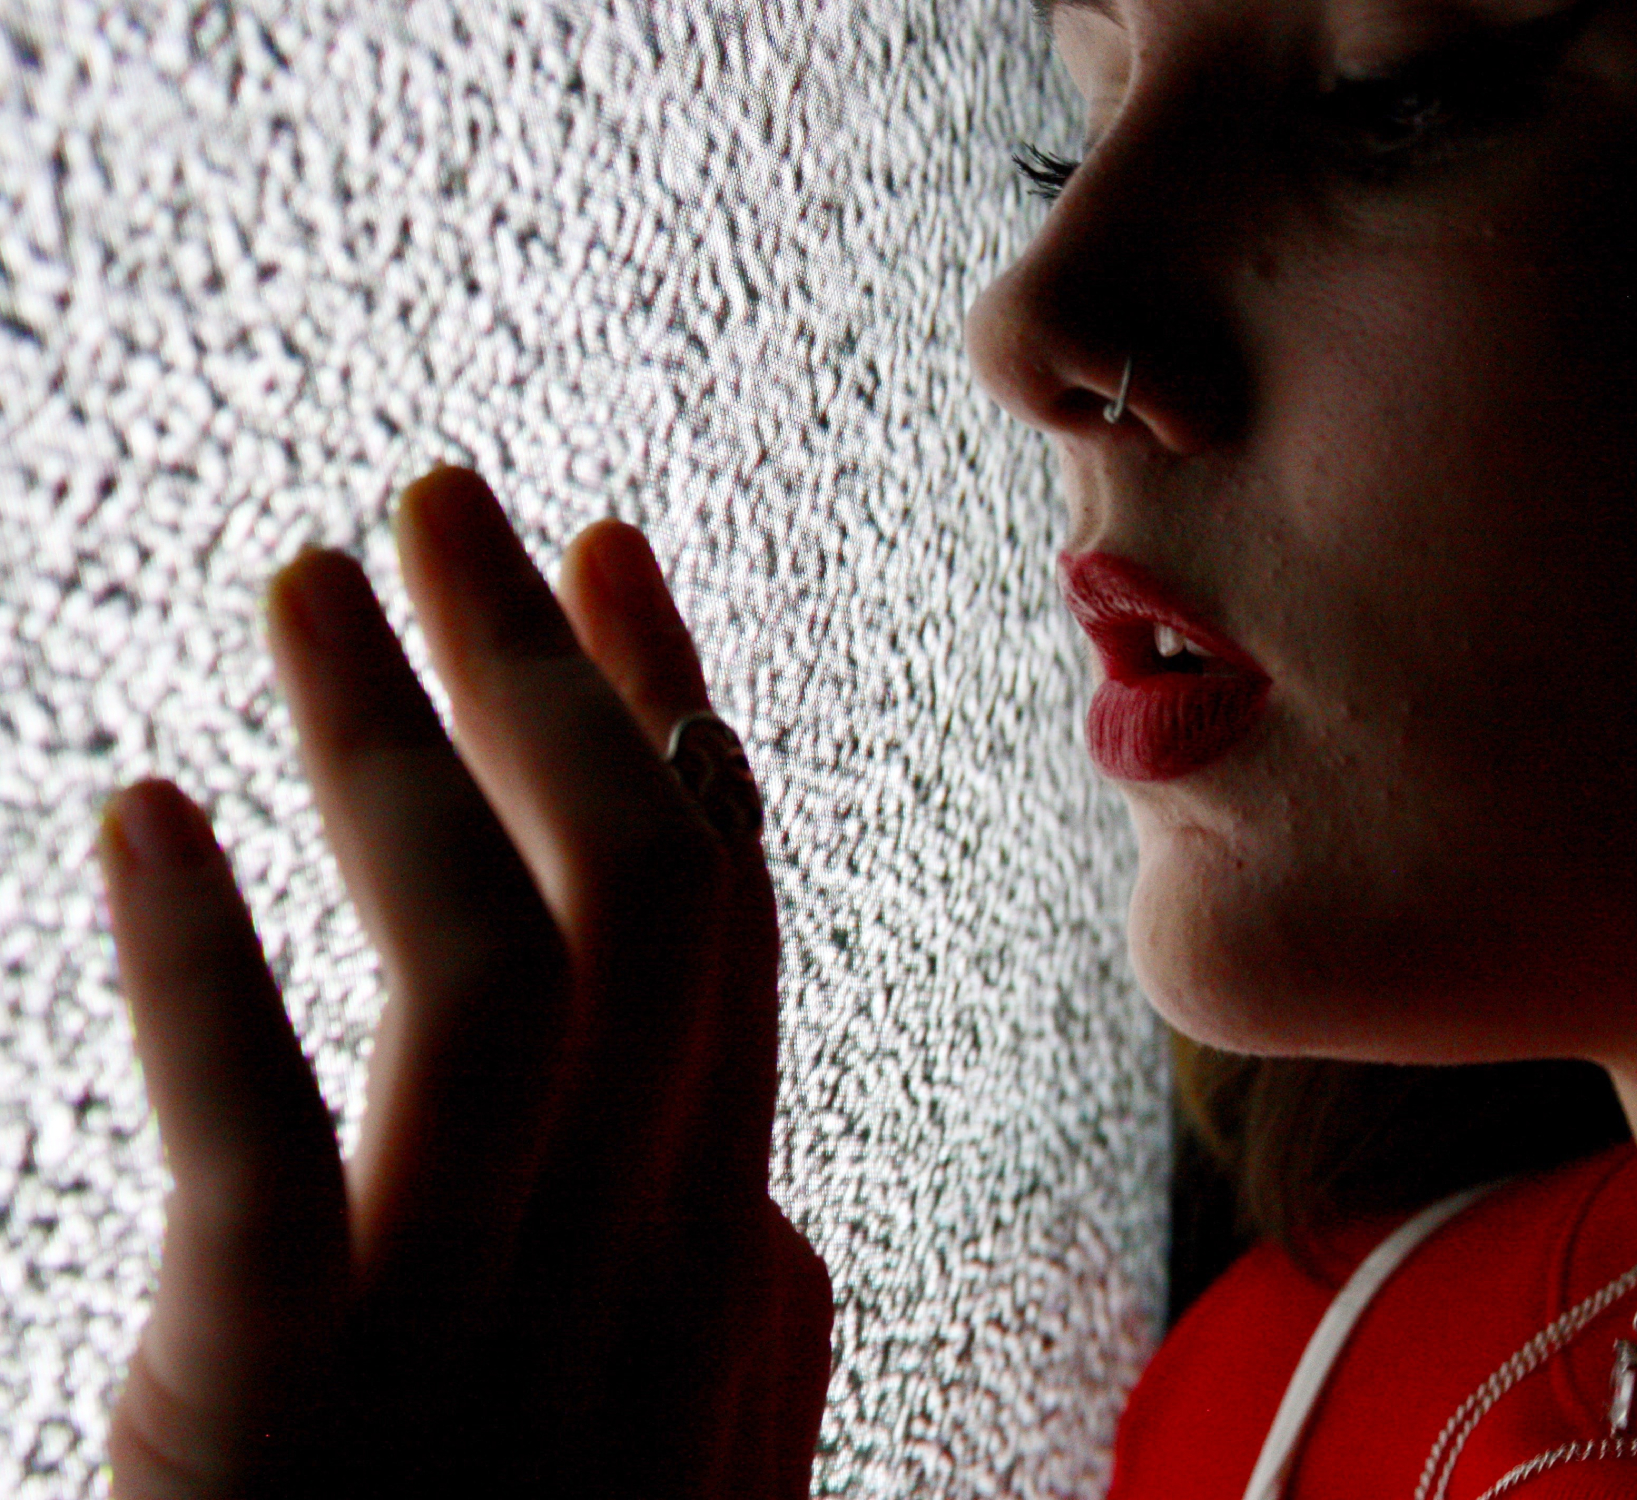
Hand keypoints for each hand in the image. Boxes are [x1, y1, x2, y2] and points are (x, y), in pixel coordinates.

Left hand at [96, 467, 831, 1497]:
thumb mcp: (691, 1497)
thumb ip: (749, 1345)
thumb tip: (772, 1189)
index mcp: (714, 1283)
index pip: (728, 942)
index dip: (678, 735)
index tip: (618, 580)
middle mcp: (632, 1287)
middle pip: (638, 907)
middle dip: (561, 676)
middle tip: (460, 501)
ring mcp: (464, 1349)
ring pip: (489, 973)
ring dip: (404, 747)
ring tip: (310, 582)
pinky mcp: (272, 1415)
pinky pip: (260, 1151)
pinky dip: (196, 964)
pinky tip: (134, 815)